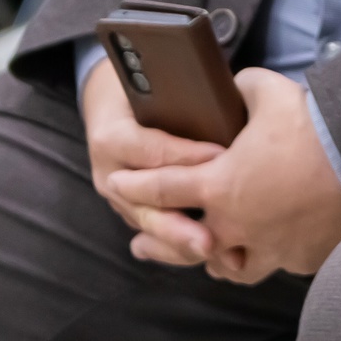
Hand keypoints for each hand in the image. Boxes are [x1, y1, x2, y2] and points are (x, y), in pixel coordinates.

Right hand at [79, 47, 229, 264]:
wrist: (109, 107)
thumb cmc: (140, 90)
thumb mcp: (150, 83)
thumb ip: (178, 94)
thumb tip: (231, 92)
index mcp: (112, 138)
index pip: (151, 150)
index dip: (186, 156)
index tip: (223, 158)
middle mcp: (110, 175)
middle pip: (145, 205)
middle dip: (178, 227)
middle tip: (210, 241)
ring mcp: (120, 200)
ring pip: (153, 228)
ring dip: (186, 245)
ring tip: (221, 256)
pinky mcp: (134, 213)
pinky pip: (159, 235)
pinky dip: (187, 246)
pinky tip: (218, 257)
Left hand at [104, 67, 340, 283]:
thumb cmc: (311, 124)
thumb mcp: (267, 91)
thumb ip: (240, 91)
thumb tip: (235, 88)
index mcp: (219, 184)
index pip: (162, 189)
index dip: (135, 186)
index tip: (117, 185)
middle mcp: (235, 224)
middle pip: (185, 241)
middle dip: (160, 239)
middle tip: (141, 241)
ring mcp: (268, 246)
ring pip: (227, 265)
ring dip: (214, 257)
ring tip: (206, 252)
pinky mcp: (298, 258)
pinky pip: (273, 263)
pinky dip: (264, 256)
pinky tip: (264, 249)